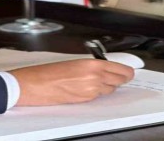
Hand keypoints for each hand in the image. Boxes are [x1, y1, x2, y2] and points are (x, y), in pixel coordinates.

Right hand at [11, 59, 134, 105]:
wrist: (34, 86)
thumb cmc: (48, 72)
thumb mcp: (74, 62)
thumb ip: (92, 66)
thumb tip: (104, 69)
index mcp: (92, 65)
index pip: (120, 69)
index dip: (127, 72)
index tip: (130, 72)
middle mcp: (95, 78)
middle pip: (119, 81)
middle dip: (120, 79)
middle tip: (120, 76)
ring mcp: (91, 91)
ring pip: (109, 89)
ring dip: (107, 85)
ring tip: (96, 80)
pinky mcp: (84, 101)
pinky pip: (98, 96)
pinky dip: (97, 92)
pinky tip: (87, 87)